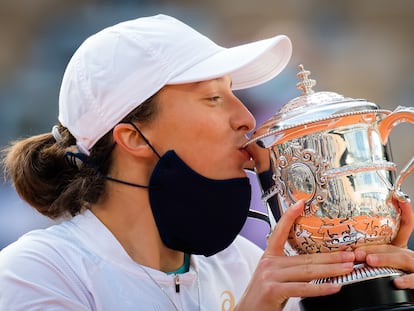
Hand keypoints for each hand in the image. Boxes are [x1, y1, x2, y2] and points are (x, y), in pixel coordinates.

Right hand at [235, 201, 355, 310]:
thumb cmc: (263, 297)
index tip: (301, 203)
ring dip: (331, 270)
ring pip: (307, 271)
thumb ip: (288, 268)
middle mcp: (269, 263)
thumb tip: (314, 265)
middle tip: (350, 254)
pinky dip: (321, 288)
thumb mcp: (272, 276)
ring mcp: (270, 276)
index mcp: (269, 257)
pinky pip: (302, 288)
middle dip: (331, 256)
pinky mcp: (273, 290)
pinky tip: (334, 286)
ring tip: (348, 268)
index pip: (280, 232)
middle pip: (305, 257)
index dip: (290, 216)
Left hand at [354, 199, 413, 288]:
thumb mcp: (386, 261)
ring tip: (369, 260)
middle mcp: (409, 255)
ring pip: (402, 260)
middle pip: (394, 246)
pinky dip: (407, 280)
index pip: (405, 225)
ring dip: (384, 259)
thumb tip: (346, 249)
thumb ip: (371, 254)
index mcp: (400, 248)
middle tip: (355, 251)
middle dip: (374, 248)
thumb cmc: (395, 273)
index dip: (405, 210)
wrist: (412, 283)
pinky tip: (397, 282)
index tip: (397, 197)